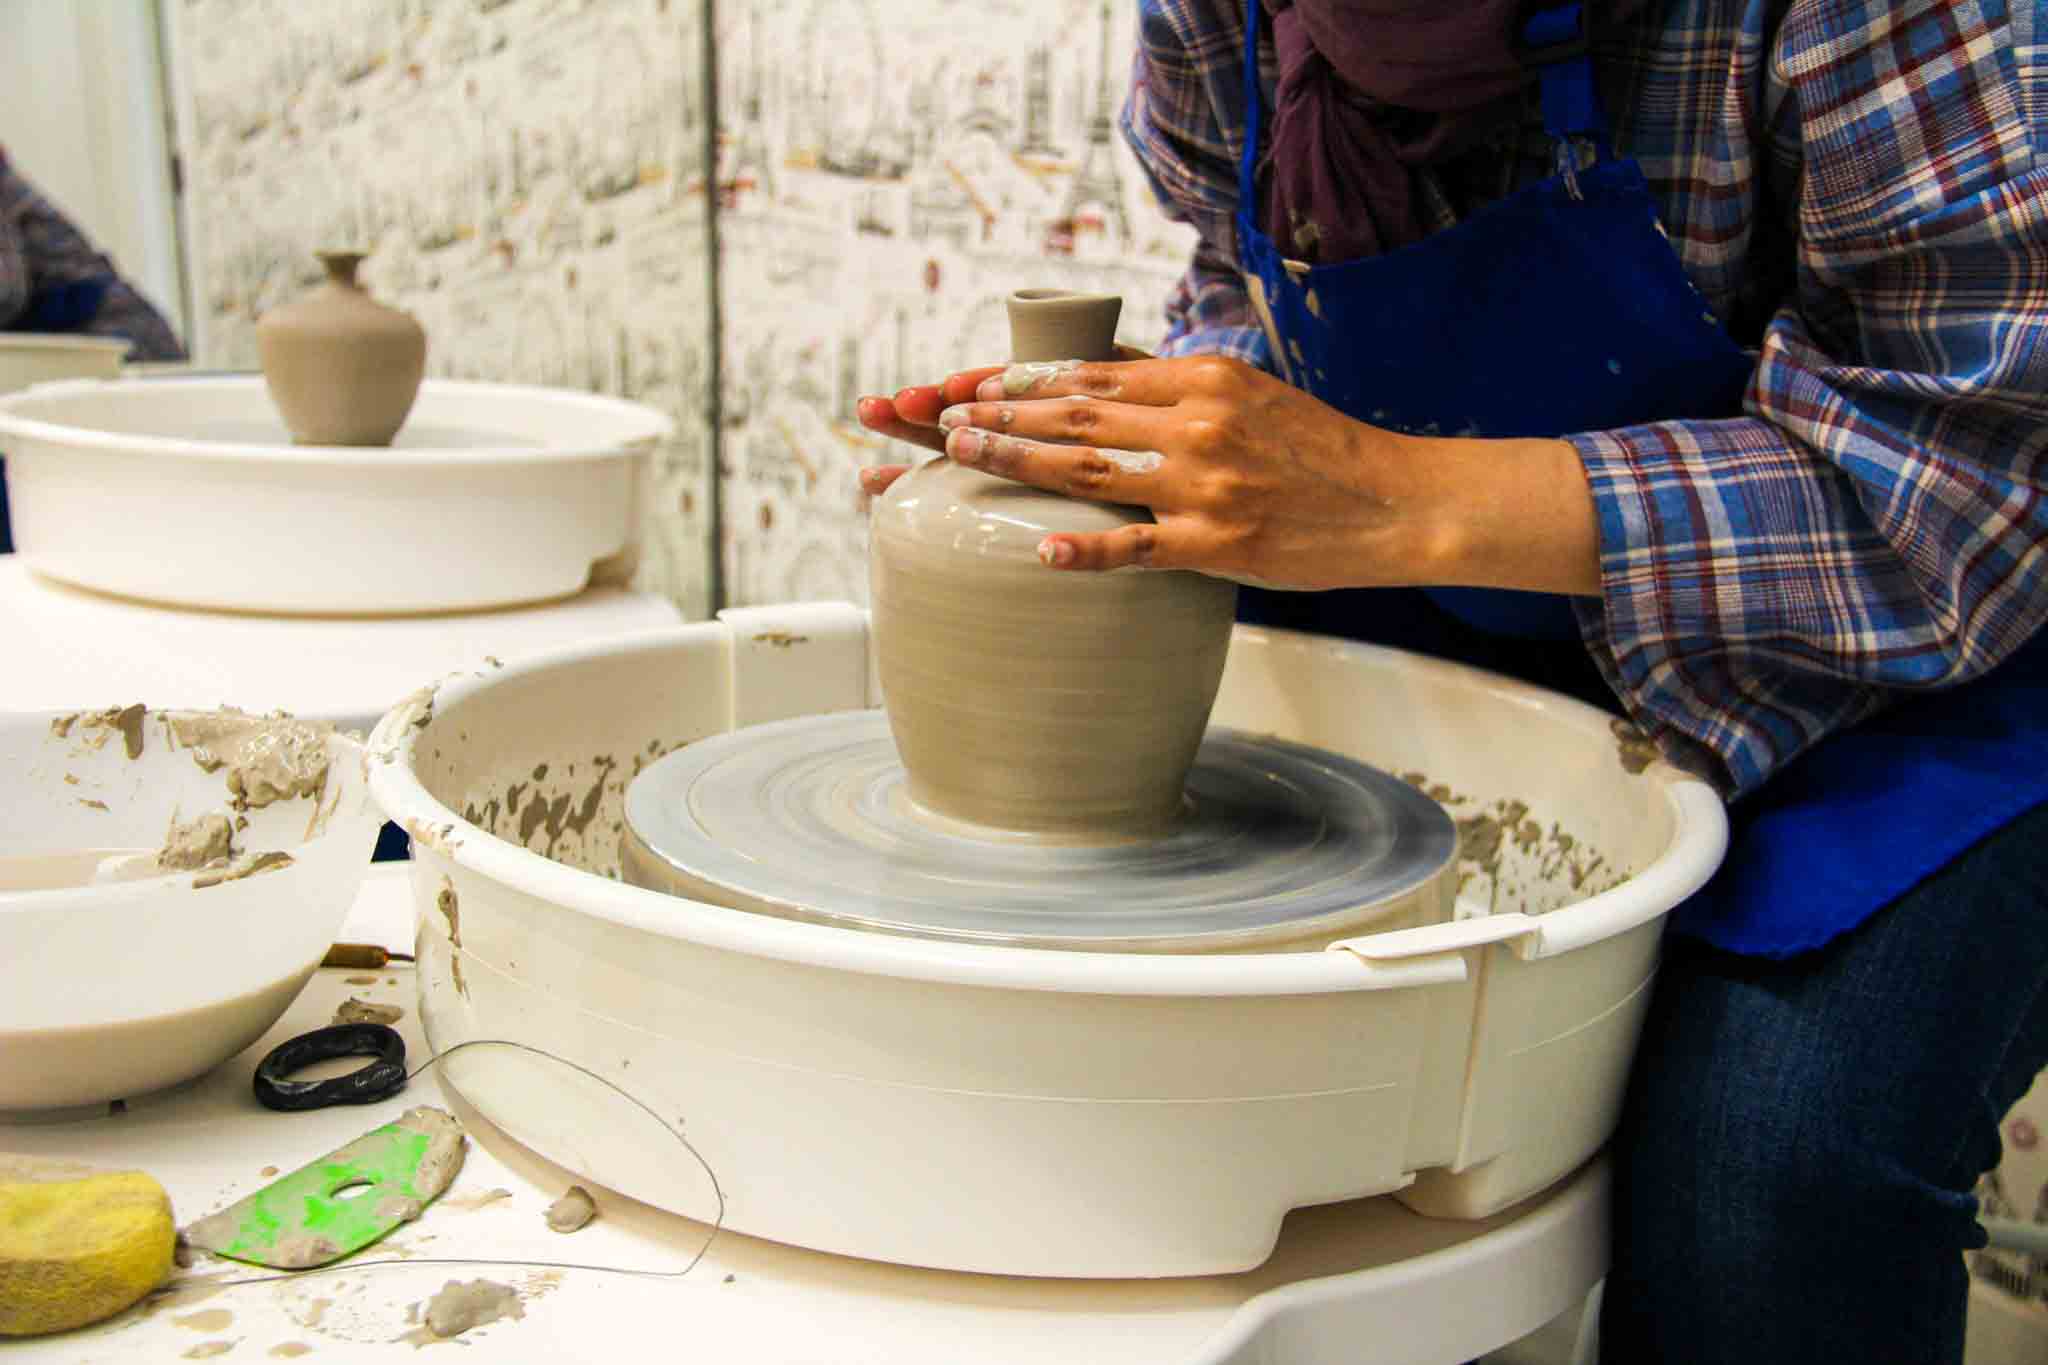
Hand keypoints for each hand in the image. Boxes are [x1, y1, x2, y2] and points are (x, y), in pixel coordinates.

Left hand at [872, 354, 1598, 593]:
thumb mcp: (1249, 393)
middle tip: (931, 419)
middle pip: (1072, 412)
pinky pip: (1136, 547)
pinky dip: (1082, 548)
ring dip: (1015, 459)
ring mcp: (1204, 484)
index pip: (1088, 373)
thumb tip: (1104, 378)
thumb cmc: (1318, 451)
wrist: (1396, 500)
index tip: (962, 382)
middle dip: (993, 413)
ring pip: (1087, 467)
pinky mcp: (1218, 543)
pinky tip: (1035, 549)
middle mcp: (1196, 421)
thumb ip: (1176, 387)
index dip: (1016, 377)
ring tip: (956, 458)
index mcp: (1201, 379)